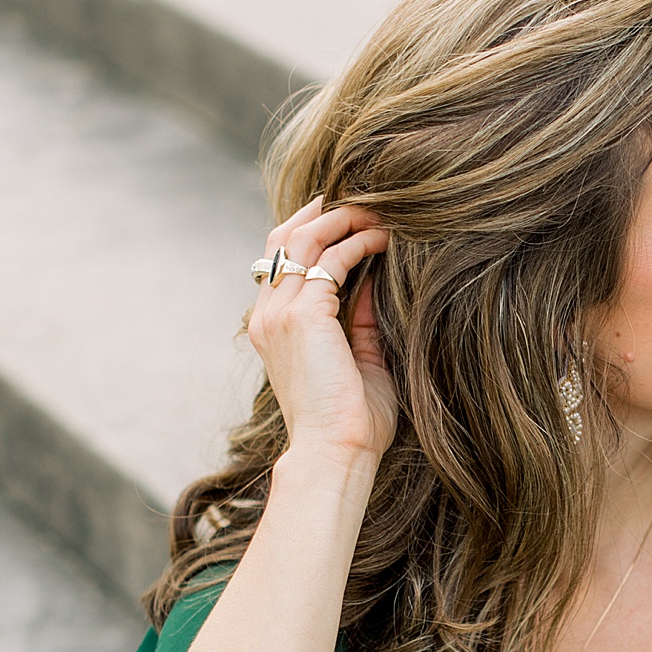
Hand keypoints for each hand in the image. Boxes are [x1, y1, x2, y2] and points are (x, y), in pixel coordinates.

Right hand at [249, 197, 395, 464]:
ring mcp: (279, 313)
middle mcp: (267, 314)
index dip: (310, 228)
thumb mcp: (358, 357)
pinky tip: (383, 240)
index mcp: (272, 325)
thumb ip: (359, 318)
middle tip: (363, 199)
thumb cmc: (352, 419)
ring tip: (378, 212)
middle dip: (322, 211)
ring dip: (342, 219)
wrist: (336, 452)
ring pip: (303, 238)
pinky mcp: (303, 315)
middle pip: (283, 237)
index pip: (280, 259)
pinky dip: (357, 243)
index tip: (348, 216)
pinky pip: (329, 260)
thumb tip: (373, 281)